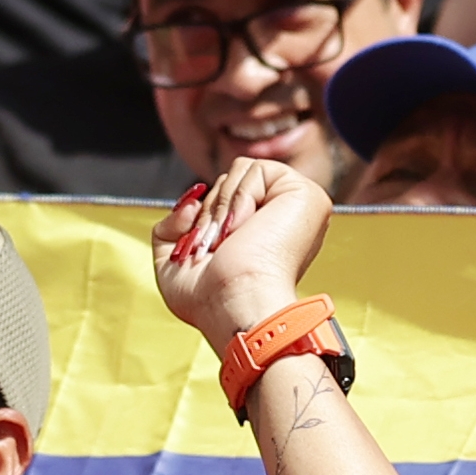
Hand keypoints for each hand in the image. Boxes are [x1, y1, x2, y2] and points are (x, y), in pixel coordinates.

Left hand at [152, 158, 333, 348]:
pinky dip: (238, 198)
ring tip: (229, 240)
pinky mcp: (305, 194)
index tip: (204, 252)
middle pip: (229, 182)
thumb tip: (192, 201)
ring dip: (221, 207)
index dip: (205, 219)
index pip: (224, 200)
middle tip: (217, 247)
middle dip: (210, 213)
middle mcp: (284, 219)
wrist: (232, 305)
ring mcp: (298, 206)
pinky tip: (245, 228)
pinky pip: (255, 168)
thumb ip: (170, 227)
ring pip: (239, 171)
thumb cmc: (209, 301)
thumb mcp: (171, 263)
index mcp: (263, 235)